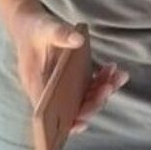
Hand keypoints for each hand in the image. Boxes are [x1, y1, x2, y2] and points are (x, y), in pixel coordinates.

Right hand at [8, 7, 128, 130]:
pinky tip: (112, 68)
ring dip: (104, 91)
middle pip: (73, 108)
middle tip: (107, 88)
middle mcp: (51, 91)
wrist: (33, 26)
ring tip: (117, 76)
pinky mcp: (76, 80)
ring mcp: (66, 87)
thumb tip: (78, 40)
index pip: (48, 112)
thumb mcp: (45, 28)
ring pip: (87, 98)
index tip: (81, 123)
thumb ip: (59, 34)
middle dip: (92, 103)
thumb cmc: (35, 30)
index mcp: (36, 85)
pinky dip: (105, 80)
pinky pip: (93, 86)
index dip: (64, 121)